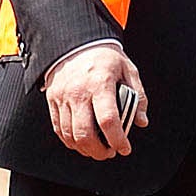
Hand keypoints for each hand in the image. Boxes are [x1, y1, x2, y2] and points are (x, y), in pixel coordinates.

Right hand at [44, 42, 148, 159]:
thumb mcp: (128, 69)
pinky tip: (81, 143)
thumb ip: (138, 95)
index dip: (117, 140)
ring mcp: (62, 97)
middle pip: (85, 133)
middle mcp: (78, 92)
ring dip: (85, 149)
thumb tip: (141, 121)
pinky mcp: (53, 100)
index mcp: (100, 84)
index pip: (108, 120)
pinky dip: (70, 141)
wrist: (75, 43)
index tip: (125, 148)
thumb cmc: (104, 57)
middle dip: (99, 151)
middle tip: (110, 153)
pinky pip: (59, 128)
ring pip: (70, 135)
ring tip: (97, 150)